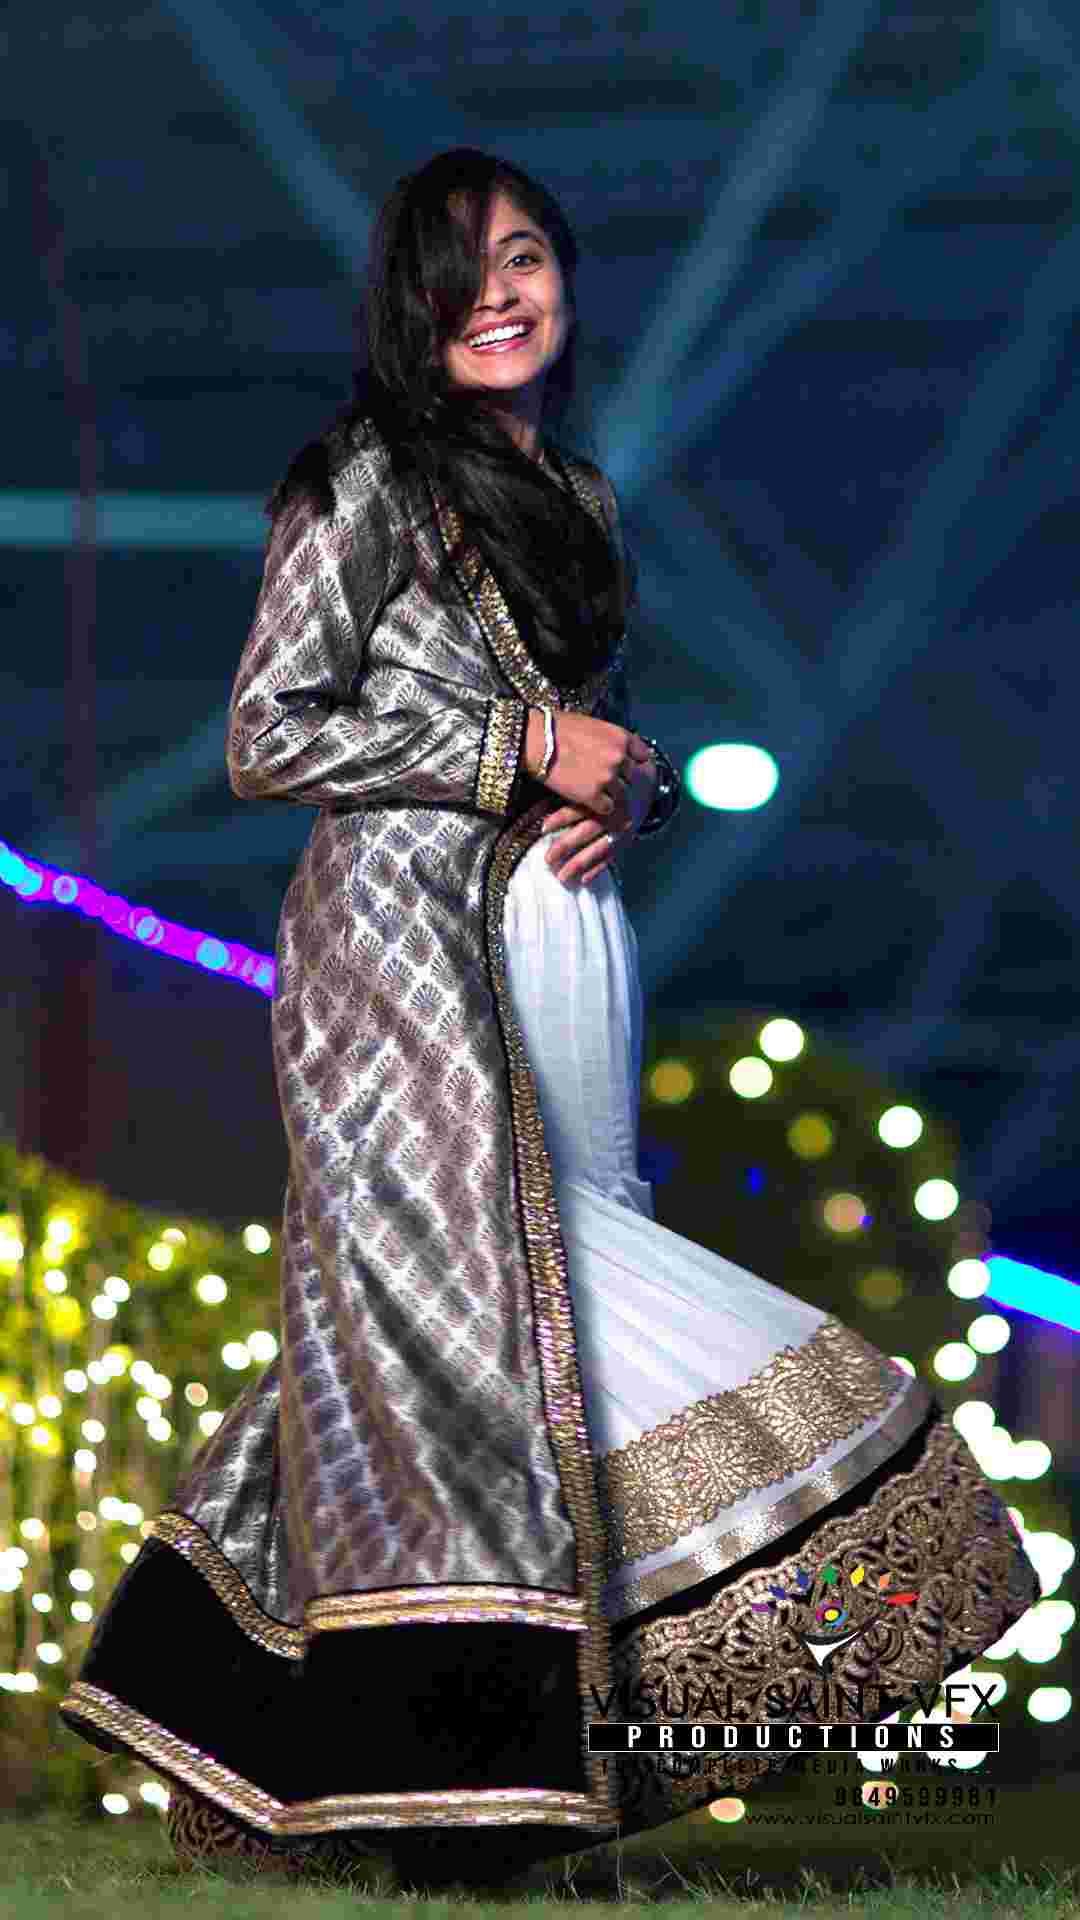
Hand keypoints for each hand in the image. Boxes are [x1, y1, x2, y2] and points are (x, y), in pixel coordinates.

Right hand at [527, 707, 653, 816]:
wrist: (536, 740)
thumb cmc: (558, 728)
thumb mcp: (593, 726)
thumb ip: (611, 739)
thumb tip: (618, 749)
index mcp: (621, 738)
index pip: (643, 756)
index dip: (636, 764)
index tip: (629, 769)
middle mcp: (619, 758)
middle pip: (634, 778)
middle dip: (625, 782)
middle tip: (616, 787)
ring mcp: (607, 778)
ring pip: (622, 795)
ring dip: (613, 797)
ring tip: (603, 796)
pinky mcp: (593, 795)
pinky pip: (607, 808)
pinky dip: (600, 808)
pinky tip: (591, 803)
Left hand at [540, 755, 657, 886]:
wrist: (646, 783)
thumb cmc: (611, 781)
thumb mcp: (598, 776)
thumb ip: (577, 785)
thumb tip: (549, 790)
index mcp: (604, 796)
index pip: (579, 808)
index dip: (560, 818)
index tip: (543, 828)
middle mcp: (614, 814)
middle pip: (587, 831)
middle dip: (565, 846)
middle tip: (547, 859)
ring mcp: (622, 830)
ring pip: (598, 849)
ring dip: (579, 864)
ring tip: (561, 876)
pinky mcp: (626, 840)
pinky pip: (611, 858)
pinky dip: (597, 869)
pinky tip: (583, 880)